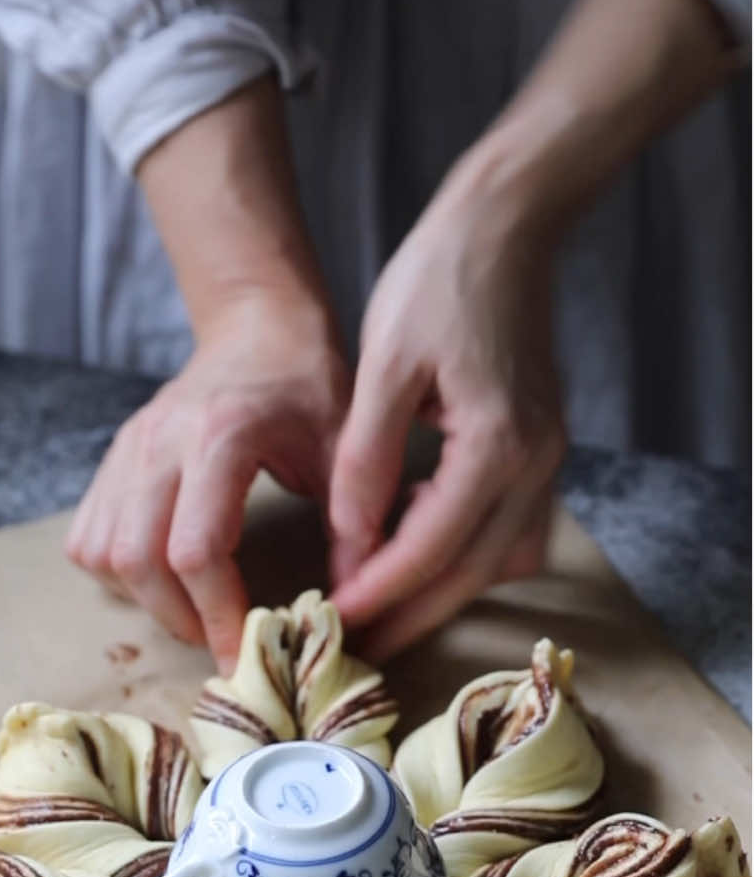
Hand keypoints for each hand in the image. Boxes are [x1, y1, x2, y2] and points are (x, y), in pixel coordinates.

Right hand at [66, 291, 348, 672]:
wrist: (257, 329)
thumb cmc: (307, 387)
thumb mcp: (345, 450)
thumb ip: (352, 528)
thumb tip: (350, 611)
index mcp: (220, 437)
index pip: (196, 550)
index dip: (219, 615)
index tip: (247, 653)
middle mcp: (159, 443)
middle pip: (138, 560)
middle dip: (180, 618)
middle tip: (223, 642)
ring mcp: (127, 450)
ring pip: (103, 553)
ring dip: (145, 600)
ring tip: (195, 613)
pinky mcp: (112, 461)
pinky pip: (87, 537)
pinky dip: (116, 574)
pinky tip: (162, 579)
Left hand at [328, 152, 566, 662]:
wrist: (505, 229)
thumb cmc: (436, 283)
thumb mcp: (383, 369)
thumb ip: (366, 461)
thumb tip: (348, 541)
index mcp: (495, 444)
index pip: (429, 549)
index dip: (377, 593)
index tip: (330, 621)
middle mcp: (534, 465)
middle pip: (468, 575)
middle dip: (407, 616)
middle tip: (353, 647)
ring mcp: (547, 462)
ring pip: (494, 565)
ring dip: (437, 594)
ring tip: (376, 611)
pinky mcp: (541, 454)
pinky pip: (507, 534)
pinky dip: (461, 557)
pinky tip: (410, 549)